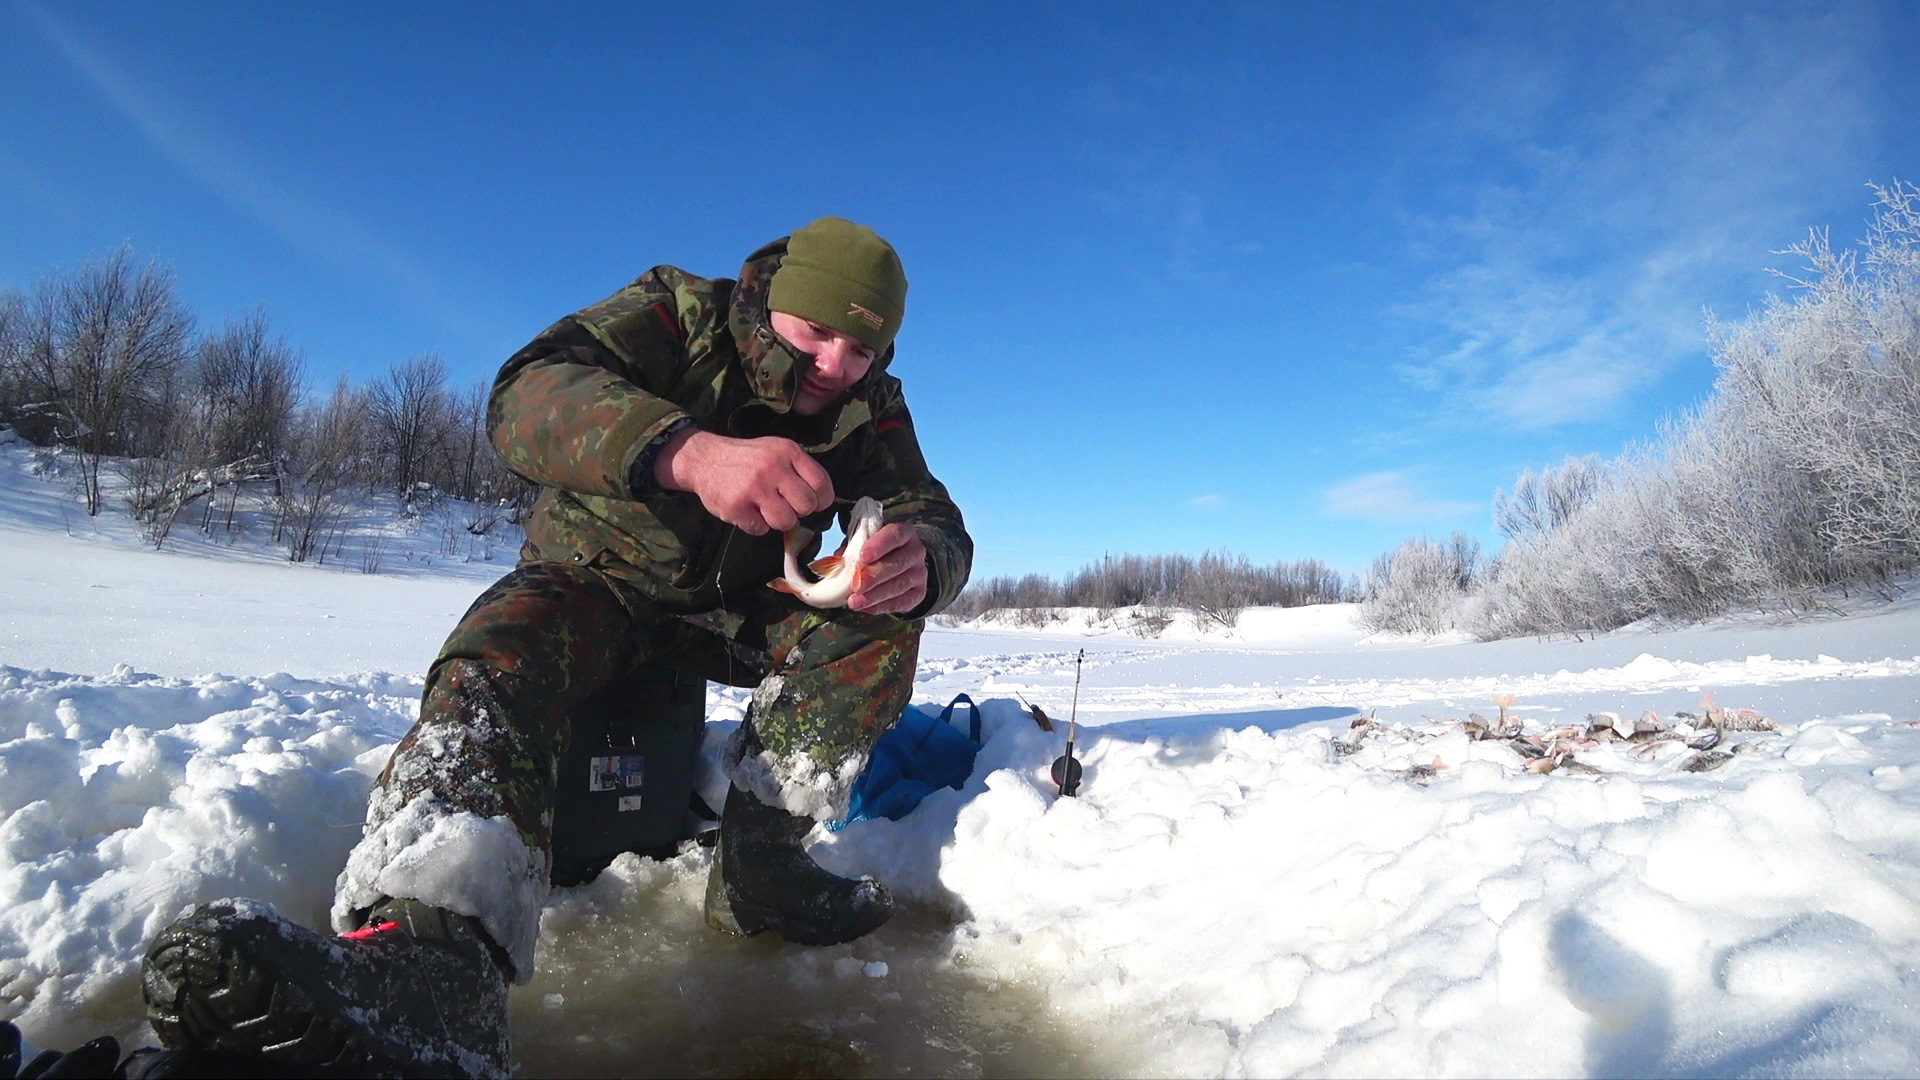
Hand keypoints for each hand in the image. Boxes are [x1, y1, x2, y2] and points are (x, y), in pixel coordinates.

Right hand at [654, 429, 832, 534]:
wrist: (704, 459)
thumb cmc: (747, 459)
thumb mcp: (776, 450)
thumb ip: (799, 469)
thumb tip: (821, 499)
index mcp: (787, 451)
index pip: (821, 483)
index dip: (821, 499)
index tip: (813, 502)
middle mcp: (772, 467)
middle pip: (806, 506)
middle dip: (799, 511)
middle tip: (785, 505)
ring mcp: (753, 487)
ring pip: (786, 522)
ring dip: (779, 521)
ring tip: (767, 509)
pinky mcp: (736, 506)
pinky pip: (760, 529)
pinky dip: (756, 525)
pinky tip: (748, 511)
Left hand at [849, 522, 928, 614]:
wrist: (900, 565)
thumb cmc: (878, 551)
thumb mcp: (865, 543)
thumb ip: (852, 549)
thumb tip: (836, 563)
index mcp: (904, 533)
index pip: (894, 535)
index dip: (879, 546)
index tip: (863, 557)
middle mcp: (916, 552)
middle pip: (897, 563)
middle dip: (874, 576)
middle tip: (856, 586)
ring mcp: (919, 573)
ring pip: (898, 585)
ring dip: (875, 596)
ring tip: (855, 602)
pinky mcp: (919, 592)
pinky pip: (902, 602)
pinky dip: (882, 606)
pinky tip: (867, 607)